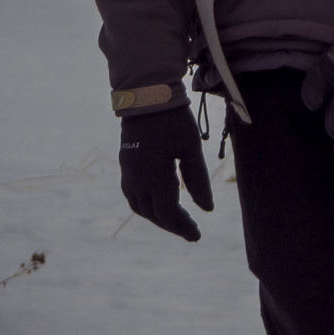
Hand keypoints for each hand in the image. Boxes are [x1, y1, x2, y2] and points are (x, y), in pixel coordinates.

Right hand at [119, 107, 212, 240]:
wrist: (147, 98)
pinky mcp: (126, 166)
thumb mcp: (191, 149)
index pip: (168, 213)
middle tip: (191, 231)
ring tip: (178, 220)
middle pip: (152, 214)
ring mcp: (127, 173)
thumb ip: (198, 180)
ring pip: (139, 207)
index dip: (183, 227)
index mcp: (154, 177)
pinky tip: (161, 203)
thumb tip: (207, 209)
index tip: (197, 236)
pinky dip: (148, 205)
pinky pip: (133, 195)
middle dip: (172, 225)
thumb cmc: (174, 121)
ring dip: (157, 217)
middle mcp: (136, 180)